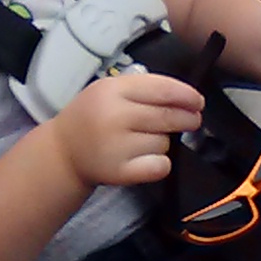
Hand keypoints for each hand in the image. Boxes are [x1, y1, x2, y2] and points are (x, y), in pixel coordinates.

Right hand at [50, 71, 202, 187]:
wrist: (63, 153)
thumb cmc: (90, 117)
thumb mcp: (107, 90)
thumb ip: (142, 88)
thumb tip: (185, 97)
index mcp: (112, 91)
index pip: (162, 89)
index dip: (186, 95)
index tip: (198, 101)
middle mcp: (114, 117)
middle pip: (168, 116)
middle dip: (187, 119)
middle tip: (193, 120)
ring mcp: (117, 146)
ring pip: (164, 143)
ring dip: (163, 142)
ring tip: (144, 141)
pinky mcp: (120, 172)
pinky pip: (160, 166)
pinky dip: (159, 164)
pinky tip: (146, 159)